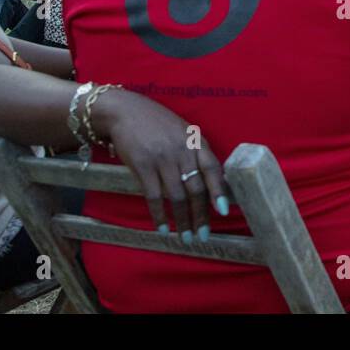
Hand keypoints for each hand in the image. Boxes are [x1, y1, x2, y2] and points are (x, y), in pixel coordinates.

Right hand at [94, 90, 228, 238]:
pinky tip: (163, 228)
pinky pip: (154, 196)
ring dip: (182, 220)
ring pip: (177, 196)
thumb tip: (212, 182)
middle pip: (196, 188)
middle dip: (200, 215)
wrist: (125, 111)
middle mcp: (182, 150)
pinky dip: (160, 215)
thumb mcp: (183, 131)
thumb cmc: (157, 123)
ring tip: (186, 238)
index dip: (219, 190)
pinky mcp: (142, 166)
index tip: (224, 211)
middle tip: (203, 236)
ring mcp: (162, 159)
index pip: (213, 168)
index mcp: (196, 141)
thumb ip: (196, 152)